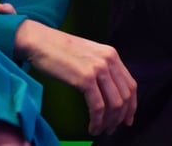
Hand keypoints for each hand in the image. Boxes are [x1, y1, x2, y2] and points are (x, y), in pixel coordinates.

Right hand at [14, 20, 136, 135]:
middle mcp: (109, 60)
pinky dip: (97, 121)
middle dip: (120, 118)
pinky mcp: (85, 78)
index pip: (131, 85)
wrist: (40, 41)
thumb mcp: (88, 54)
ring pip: (114, 104)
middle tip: (111, 129)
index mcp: (111, 54)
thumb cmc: (59, 49)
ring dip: (109, 122)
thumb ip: (101, 67)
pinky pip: (97, 107)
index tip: (127, 119)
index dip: (131, 106)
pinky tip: (92, 127)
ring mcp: (98, 69)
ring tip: (100, 130)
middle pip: (125, 97)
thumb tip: (109, 93)